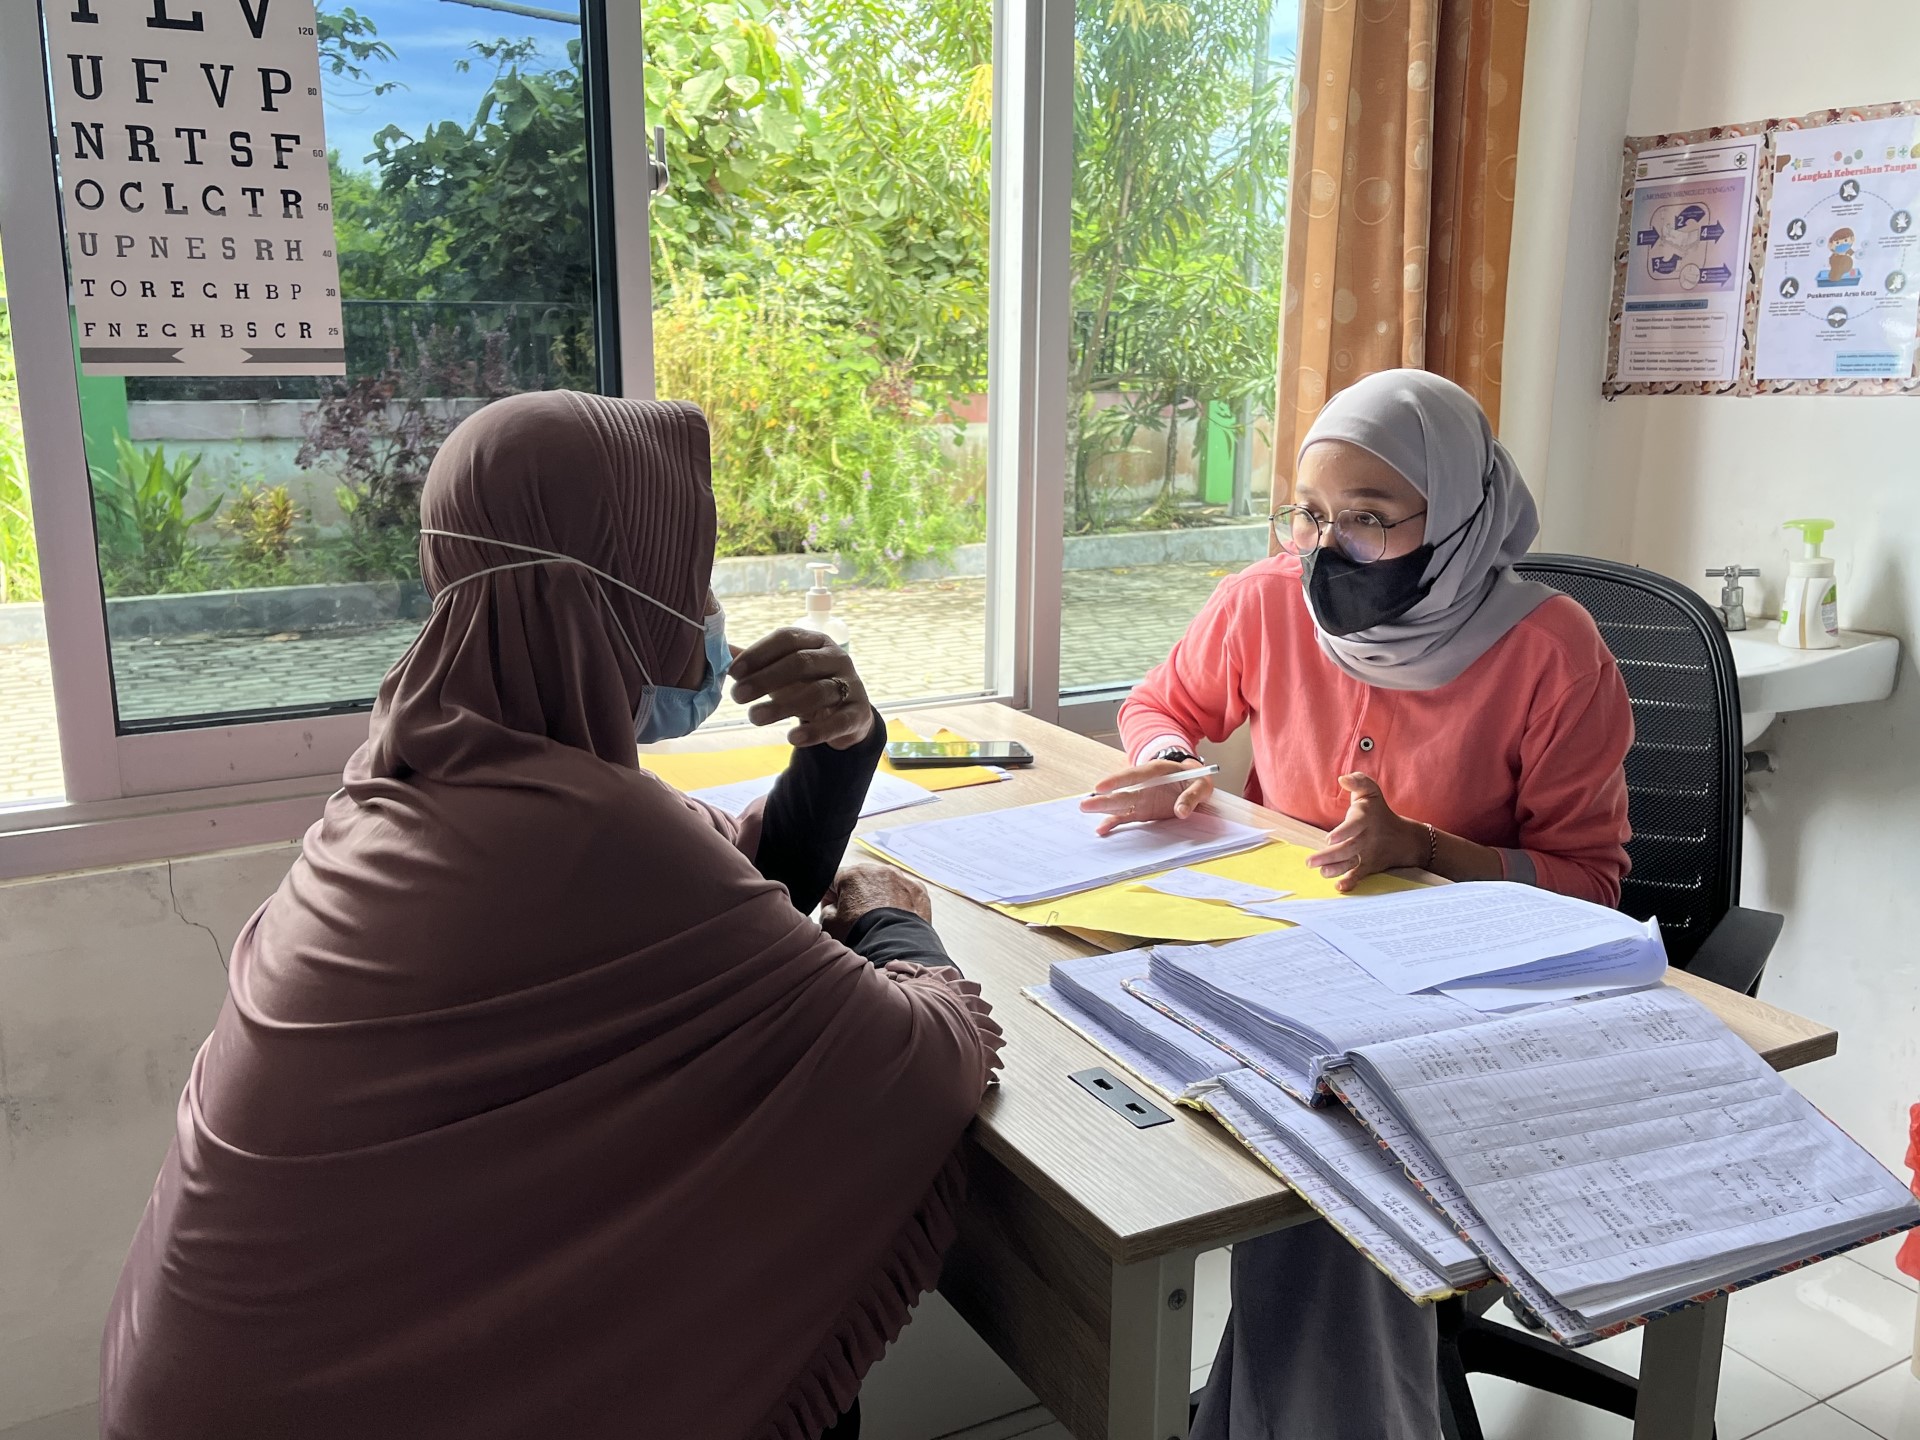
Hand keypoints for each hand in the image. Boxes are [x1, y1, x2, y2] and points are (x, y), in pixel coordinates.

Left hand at [728, 628, 874, 748]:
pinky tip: (792, 738)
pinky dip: (814, 732)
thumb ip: (755, 661)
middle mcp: (837, 658)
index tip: (733, 672)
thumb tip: (719, 648)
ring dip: (782, 706)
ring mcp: (851, 685)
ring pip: (817, 692)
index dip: (759, 653)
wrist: (847, 716)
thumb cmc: (807, 685)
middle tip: (737, 696)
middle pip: (800, 663)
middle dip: (765, 680)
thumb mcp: (782, 671)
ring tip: (754, 718)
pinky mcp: (858, 714)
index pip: (787, 638)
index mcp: (816, 641)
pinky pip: (837, 722)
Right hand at [820, 863, 933, 940]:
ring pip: (884, 884)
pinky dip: (900, 902)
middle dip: (856, 895)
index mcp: (853, 874)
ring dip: (879, 897)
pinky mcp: (919, 890)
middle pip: (861, 879)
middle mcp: (878, 871)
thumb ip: (826, 910)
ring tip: (878, 920)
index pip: (834, 879)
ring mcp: (901, 879)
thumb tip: (832, 907)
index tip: (833, 910)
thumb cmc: (862, 937)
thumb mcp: (830, 925)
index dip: (830, 896)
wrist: (896, 950)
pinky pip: (905, 892)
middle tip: (856, 917)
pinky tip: (895, 920)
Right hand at [1079, 758, 1214, 836]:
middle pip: (1121, 792)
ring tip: (1084, 809)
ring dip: (1103, 808)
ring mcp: (1141, 798)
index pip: (1134, 775)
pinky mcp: (1142, 810)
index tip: (1101, 787)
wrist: (1194, 781)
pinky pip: (1125, 816)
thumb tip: (1180, 811)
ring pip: (1119, 804)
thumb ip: (1191, 797)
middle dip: (1103, 798)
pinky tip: (1102, 829)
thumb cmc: (1196, 779)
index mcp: (1156, 771)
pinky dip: (1114, 822)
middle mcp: (1144, 785)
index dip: (1117, 781)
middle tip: (1085, 803)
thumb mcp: (1202, 785)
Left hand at [1306, 773, 1428, 892]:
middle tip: (1310, 862)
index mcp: (1365, 819)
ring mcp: (1367, 854)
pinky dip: (1351, 882)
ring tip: (1321, 872)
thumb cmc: (1379, 812)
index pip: (1355, 825)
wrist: (1405, 839)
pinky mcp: (1368, 867)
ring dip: (1335, 870)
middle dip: (1329, 856)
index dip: (1343, 832)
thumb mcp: (1372, 792)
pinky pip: (1359, 876)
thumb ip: (1358, 782)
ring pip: (1351, 864)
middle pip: (1348, 849)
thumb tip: (1343, 779)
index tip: (1329, 838)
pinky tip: (1340, 887)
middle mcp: (1366, 838)